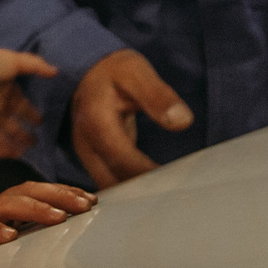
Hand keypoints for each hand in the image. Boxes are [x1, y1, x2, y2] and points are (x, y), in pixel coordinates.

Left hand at [0, 49, 58, 159]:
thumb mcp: (16, 62)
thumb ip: (36, 65)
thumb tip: (55, 71)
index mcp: (6, 93)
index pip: (21, 106)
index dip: (31, 114)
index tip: (41, 122)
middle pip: (11, 124)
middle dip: (22, 133)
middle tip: (35, 142)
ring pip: (0, 136)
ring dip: (12, 144)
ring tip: (25, 151)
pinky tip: (10, 154)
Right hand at [0, 181, 93, 267]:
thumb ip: (10, 236)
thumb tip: (47, 247)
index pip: (32, 192)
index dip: (61, 193)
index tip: (90, 199)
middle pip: (26, 191)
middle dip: (58, 195)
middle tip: (86, 203)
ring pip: (5, 205)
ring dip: (34, 210)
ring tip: (59, 217)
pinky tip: (8, 236)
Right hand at [71, 49, 191, 188]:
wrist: (88, 73)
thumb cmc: (114, 71)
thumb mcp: (136, 72)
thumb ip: (158, 96)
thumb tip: (182, 121)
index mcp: (95, 121)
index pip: (122, 160)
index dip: (148, 175)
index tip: (176, 182)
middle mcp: (85, 144)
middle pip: (112, 181)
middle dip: (143, 192)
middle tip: (177, 195)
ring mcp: (87, 155)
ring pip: (109, 187)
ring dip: (136, 195)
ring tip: (169, 195)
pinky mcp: (94, 161)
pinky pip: (111, 182)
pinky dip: (131, 189)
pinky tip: (155, 190)